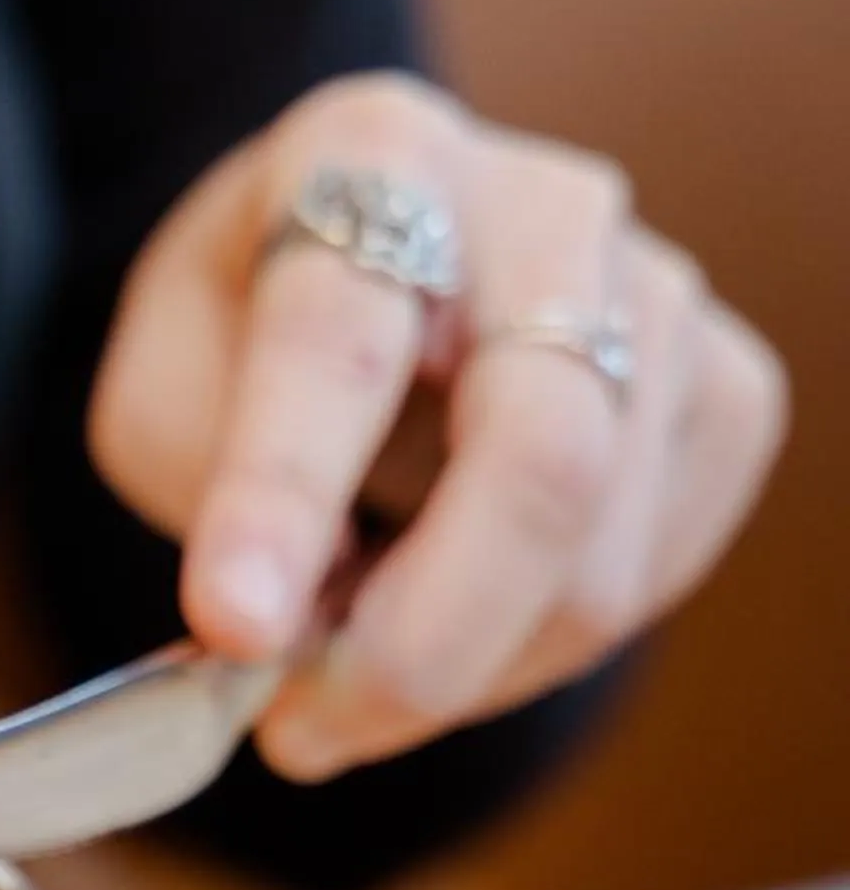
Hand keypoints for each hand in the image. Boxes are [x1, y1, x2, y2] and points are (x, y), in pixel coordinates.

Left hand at [87, 74, 787, 780]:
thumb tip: (292, 640)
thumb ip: (208, 494)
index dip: (282, 501)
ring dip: (458, 672)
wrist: (378, 269)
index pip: (337, 343)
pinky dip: (531, 653)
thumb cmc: (256, 336)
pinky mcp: (724, 394)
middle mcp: (545, 206)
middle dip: (417, 648)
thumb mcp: (166, 389)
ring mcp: (660, 296)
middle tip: (302, 732)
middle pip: (541, 462)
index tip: (231, 627)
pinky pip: (649, 584)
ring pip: (597, 564)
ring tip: (354, 658)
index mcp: (374, 158)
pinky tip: (456, 609)